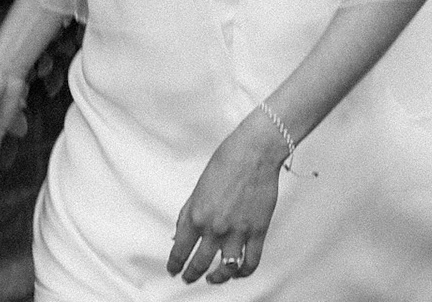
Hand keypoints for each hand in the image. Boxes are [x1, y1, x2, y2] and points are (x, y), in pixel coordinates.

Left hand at [168, 112, 289, 283]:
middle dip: (192, 274)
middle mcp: (215, 228)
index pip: (180, 250)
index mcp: (196, 215)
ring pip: (225, 269)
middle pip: (199, 264)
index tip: (174, 269)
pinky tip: (238, 272)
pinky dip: (243, 272)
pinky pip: (250, 262)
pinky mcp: (257, 231)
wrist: (254, 152)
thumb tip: (180, 233)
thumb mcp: (198, 188)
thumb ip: (188, 213)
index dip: (175, 264)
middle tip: (189, 278)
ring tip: (214, 278)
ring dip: (217, 278)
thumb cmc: (227, 162)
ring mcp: (237, 232)